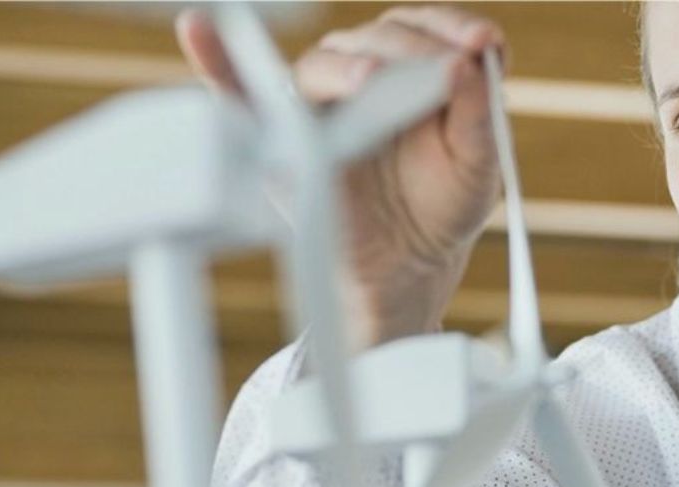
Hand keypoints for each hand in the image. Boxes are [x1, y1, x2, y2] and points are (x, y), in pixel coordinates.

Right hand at [176, 6, 506, 346]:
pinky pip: (236, 93)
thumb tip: (473, 59)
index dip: (451, 28)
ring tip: (371, 80)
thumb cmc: (442, 206)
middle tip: (441, 70)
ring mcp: (318, 105)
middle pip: (376, 40)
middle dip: (409, 50)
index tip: (480, 42)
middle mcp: (363, 76)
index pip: (426, 28)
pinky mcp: (282, 138)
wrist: (406, 266)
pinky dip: (215, 61)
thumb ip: (480, 111)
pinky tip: (198, 29)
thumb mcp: (479, 162)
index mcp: (413, 70)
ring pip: (321, 65)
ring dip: (346, 67)